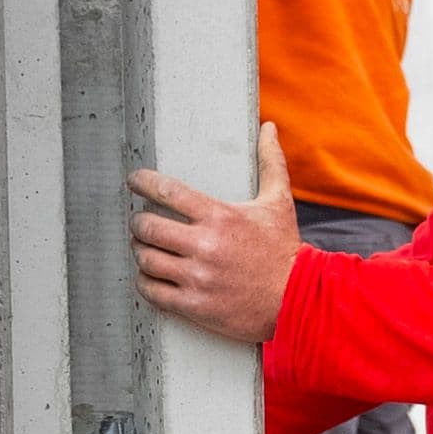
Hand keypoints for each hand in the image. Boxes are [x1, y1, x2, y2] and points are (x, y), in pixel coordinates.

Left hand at [132, 122, 297, 346]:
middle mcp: (206, 245)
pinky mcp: (195, 305)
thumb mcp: (278, 203)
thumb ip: (270, 163)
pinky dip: (146, 282)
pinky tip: (152, 276)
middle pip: (147, 226)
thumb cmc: (284, 251)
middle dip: (138, 222)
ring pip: (146, 258)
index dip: (142, 182)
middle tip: (141, 222)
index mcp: (220, 215)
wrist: (297, 301)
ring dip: (141, 251)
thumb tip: (269, 128)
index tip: (134, 181)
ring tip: (146, 248)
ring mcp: (198, 277)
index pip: (167, 190)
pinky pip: (152, 291)